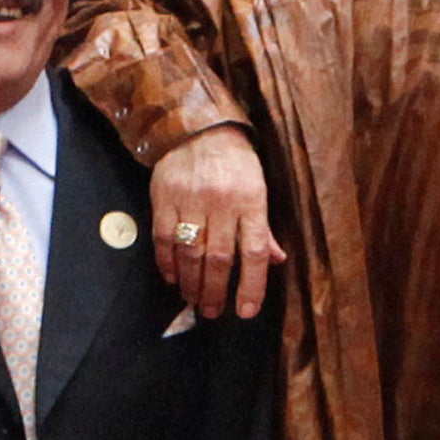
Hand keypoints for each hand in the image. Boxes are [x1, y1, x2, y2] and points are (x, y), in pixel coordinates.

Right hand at [151, 127, 284, 320]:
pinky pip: (163, 238)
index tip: (246, 311)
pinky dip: (167, 262)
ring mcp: (190, 200)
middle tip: (212, 312)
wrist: (199, 127)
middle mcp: (222, 202)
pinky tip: (173, 277)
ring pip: (190, 253)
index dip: (251, 285)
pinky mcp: (163, 197)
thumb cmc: (236, 163)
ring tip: (194, 300)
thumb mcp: (258, 189)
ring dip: (191, 283)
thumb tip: (276, 260)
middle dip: (215, 292)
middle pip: (218, 258)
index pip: (255, 251)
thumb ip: (264, 227)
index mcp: (251, 201)